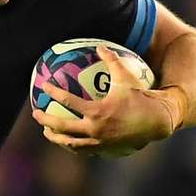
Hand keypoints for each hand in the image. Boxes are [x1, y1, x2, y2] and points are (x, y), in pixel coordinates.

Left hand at [31, 45, 181, 155]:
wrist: (158, 121)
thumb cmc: (142, 96)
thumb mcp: (127, 76)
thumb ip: (111, 60)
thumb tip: (99, 45)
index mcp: (97, 112)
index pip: (68, 101)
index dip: (53, 93)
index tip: (44, 87)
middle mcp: (95, 129)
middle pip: (62, 127)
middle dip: (46, 120)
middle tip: (36, 113)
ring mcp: (99, 142)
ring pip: (70, 143)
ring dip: (56, 138)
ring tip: (47, 132)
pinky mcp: (105, 150)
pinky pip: (83, 150)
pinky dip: (72, 146)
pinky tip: (67, 141)